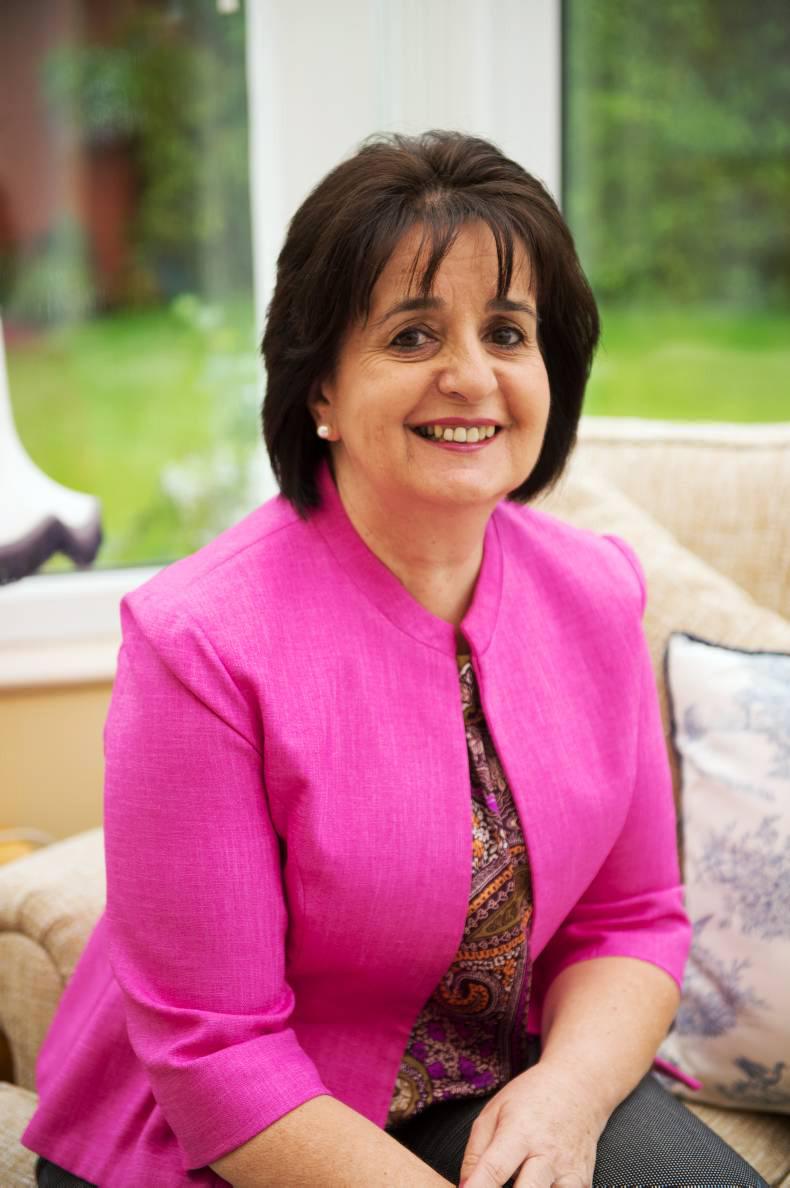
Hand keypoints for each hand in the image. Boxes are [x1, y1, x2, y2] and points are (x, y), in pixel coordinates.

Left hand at [457, 1060, 606, 1187]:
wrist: (578, 1087)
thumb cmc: (532, 1097)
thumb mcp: (494, 1111)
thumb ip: (475, 1151)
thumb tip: (465, 1187)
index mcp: (520, 1133)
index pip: (495, 1169)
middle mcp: (547, 1155)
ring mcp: (569, 1171)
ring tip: (517, 1183)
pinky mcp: (584, 1183)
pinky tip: (537, 1184)